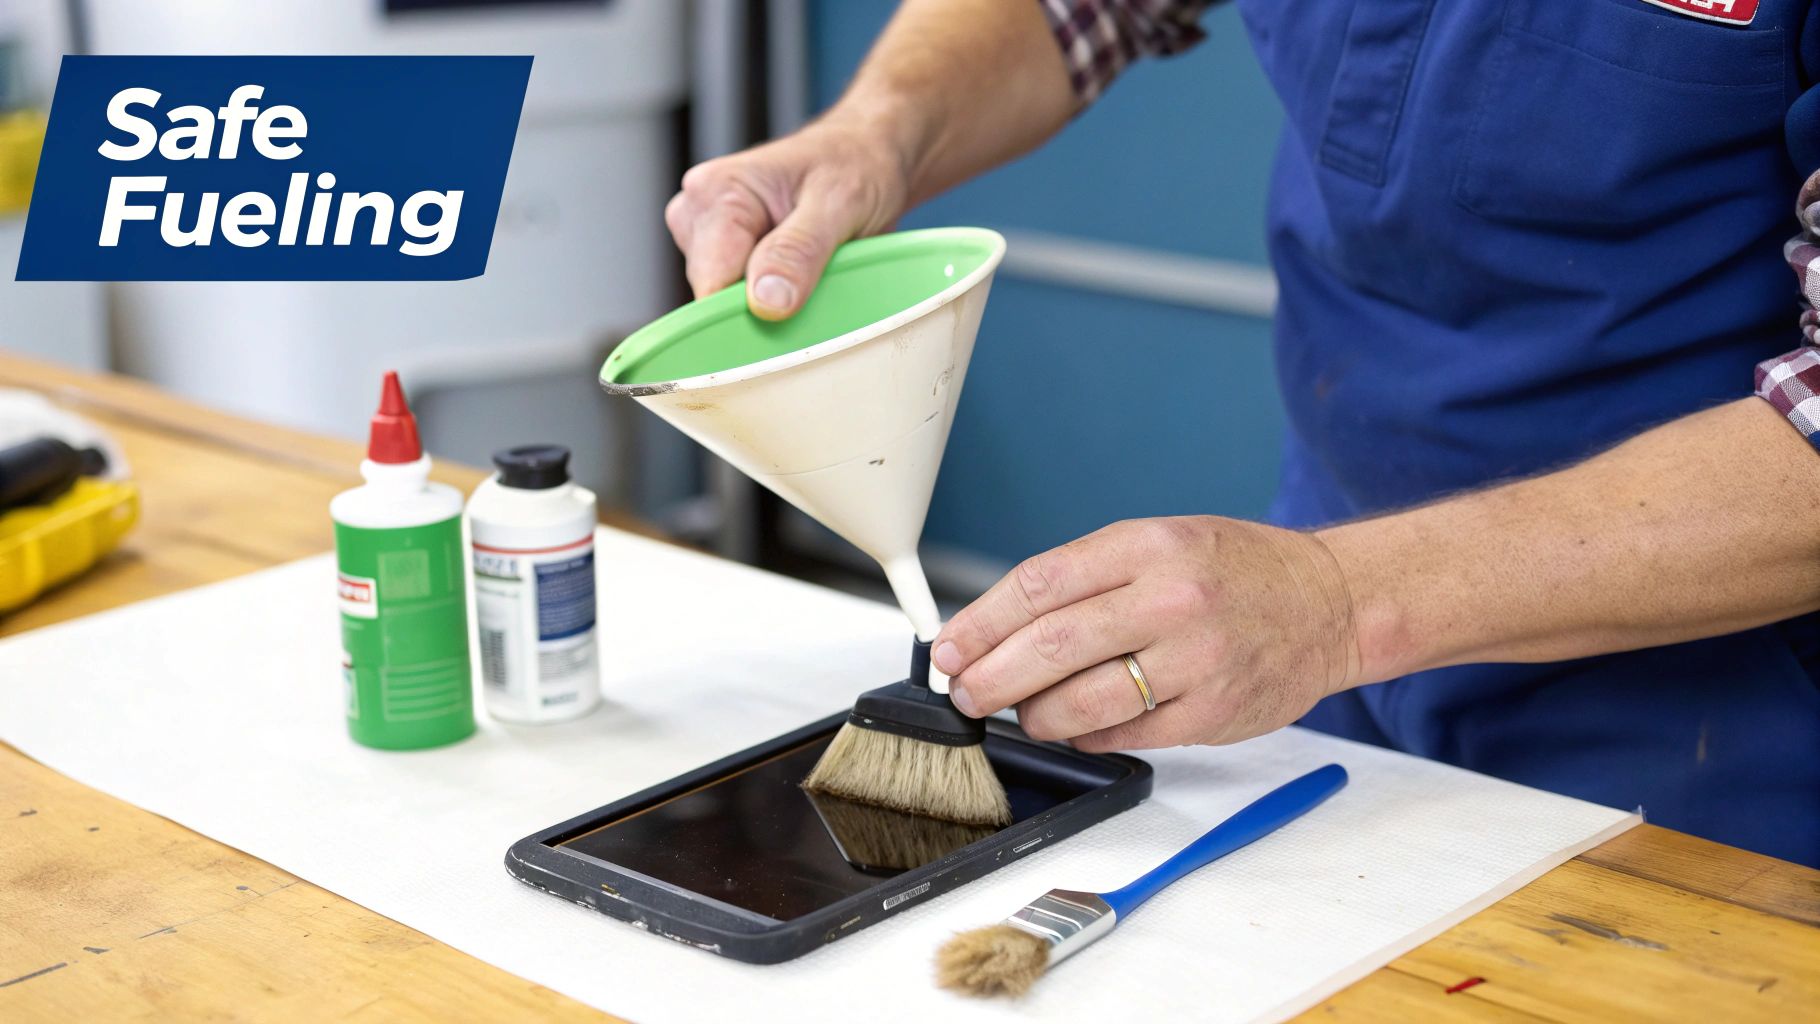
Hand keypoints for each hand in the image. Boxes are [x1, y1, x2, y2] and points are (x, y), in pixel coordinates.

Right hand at [664, 116, 911, 318]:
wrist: (866, 155)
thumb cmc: (855, 164)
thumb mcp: (839, 202)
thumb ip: (799, 250)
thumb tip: (765, 301)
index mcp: (716, 191)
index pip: (712, 279)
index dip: (748, 312)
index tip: (790, 320)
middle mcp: (699, 212)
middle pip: (715, 294)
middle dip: (762, 306)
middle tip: (814, 281)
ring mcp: (707, 236)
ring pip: (725, 301)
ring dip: (771, 301)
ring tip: (811, 270)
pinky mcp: (723, 255)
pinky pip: (738, 297)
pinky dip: (772, 299)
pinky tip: (799, 277)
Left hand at [930, 517, 1361, 751]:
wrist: (1329, 602)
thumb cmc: (1235, 572)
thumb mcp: (1160, 543)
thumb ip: (1087, 579)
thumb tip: (1000, 628)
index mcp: (1148, 545)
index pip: (1039, 584)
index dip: (981, 623)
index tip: (949, 648)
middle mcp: (1171, 597)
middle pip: (1051, 645)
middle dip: (992, 677)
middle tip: (967, 693)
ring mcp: (1195, 658)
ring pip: (1084, 701)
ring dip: (1036, 715)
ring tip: (1022, 714)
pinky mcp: (1212, 711)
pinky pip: (1127, 734)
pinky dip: (1089, 736)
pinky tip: (1078, 729)